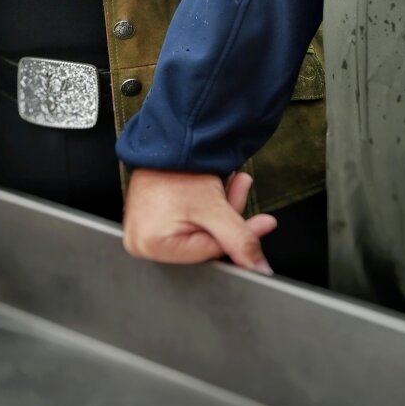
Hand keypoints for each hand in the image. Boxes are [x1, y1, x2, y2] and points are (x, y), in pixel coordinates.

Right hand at [123, 167, 276, 272]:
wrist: (166, 136)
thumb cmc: (178, 168)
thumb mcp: (214, 208)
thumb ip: (240, 240)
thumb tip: (259, 269)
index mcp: (150, 247)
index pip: (209, 254)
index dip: (237, 236)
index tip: (263, 222)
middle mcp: (141, 243)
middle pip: (202, 244)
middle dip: (227, 218)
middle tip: (240, 188)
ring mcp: (145, 231)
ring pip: (198, 233)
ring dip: (220, 210)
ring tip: (229, 183)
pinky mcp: (151, 219)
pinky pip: (187, 223)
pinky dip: (205, 209)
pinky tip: (212, 189)